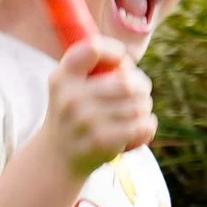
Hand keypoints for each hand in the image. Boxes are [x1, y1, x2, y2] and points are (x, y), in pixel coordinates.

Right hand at [44, 39, 154, 180]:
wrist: (58, 157)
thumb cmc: (74, 114)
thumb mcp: (69, 86)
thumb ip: (93, 68)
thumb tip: (127, 65)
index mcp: (62, 77)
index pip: (92, 49)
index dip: (114, 51)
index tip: (122, 61)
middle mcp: (71, 97)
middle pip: (127, 82)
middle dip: (141, 87)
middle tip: (140, 94)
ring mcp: (85, 120)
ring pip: (139, 105)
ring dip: (145, 108)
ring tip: (138, 113)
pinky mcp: (101, 141)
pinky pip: (142, 125)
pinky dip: (148, 125)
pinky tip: (141, 127)